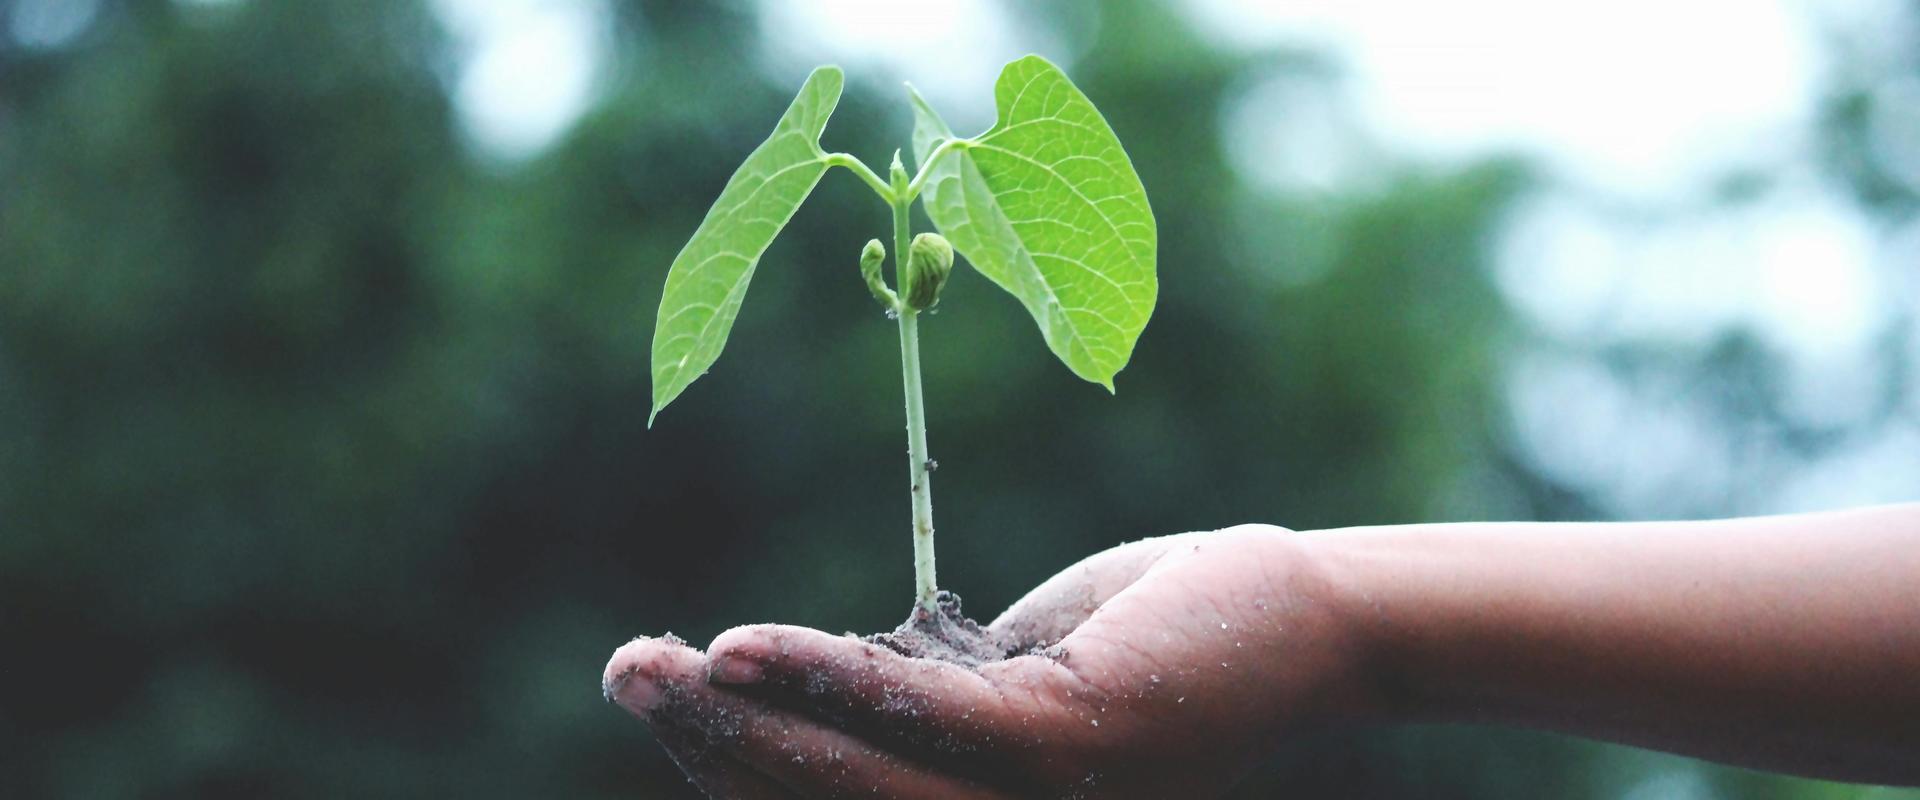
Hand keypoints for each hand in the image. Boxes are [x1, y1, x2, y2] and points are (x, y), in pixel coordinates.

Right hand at [603, 525, 1379, 797]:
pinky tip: (742, 650)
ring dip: (739, 723)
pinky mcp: (1074, 744)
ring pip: (857, 782)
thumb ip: (936, 698)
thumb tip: (828, 682)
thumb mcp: (1027, 677)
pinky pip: (923, 722)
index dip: (740, 766)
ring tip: (652, 663)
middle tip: (626, 671)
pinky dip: (823, 685)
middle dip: (711, 748)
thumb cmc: (1173, 640)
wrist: (1320, 620)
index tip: (670, 698)